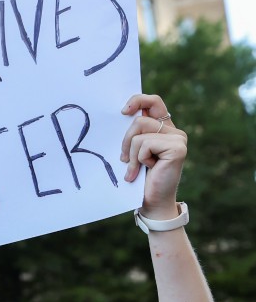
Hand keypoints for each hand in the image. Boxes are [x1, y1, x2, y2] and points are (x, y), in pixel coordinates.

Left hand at [120, 94, 187, 219]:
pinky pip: (145, 144)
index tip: (123, 111)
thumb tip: (123, 114)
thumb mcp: (134, 152)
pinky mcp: (177, 148)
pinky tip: (148, 170)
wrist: (152, 201)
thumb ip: (134, 134)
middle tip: (124, 159)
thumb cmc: (141, 178)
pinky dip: (139, 159)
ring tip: (135, 168)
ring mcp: (178, 139)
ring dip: (131, 154)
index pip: (153, 102)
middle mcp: (174, 131)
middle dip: (125, 140)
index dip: (138, 100)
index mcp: (163, 129)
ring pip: (140, 134)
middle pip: (140, 119)